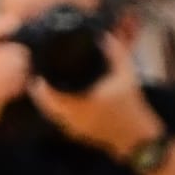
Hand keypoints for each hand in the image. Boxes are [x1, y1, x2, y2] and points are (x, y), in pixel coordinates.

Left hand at [28, 33, 158, 154]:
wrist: (137, 137)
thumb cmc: (131, 106)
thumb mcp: (127, 76)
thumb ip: (116, 54)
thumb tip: (104, 36)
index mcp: (81, 105)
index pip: (49, 97)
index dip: (39, 85)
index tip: (37, 72)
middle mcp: (73, 119)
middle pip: (45, 106)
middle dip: (39, 91)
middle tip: (36, 76)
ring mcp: (74, 128)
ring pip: (50, 114)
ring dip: (45, 100)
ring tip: (41, 84)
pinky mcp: (77, 133)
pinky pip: (58, 120)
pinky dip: (54, 109)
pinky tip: (55, 98)